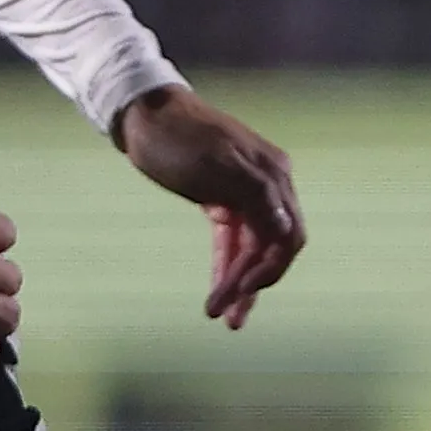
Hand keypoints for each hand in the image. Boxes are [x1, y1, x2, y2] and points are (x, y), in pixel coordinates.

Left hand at [109, 83, 305, 328]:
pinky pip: (230, 242)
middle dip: (249, 284)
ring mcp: (244, 194)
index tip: (244, 291)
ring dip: (237, 283)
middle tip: (224, 316)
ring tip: (220, 316)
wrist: (142, 114)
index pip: (288, 236)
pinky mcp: (221, 200)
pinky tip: (218, 292)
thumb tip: (289, 230)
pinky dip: (225, 267)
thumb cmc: (178, 136)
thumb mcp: (217, 164)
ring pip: (249, 250)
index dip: (271, 269)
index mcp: (274, 176)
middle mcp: (267, 187)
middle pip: (269, 248)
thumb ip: (257, 195)